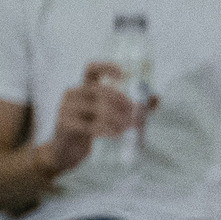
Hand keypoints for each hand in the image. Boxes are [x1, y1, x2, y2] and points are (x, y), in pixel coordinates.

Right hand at [43, 64, 155, 178]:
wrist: (66, 151)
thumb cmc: (89, 130)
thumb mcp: (107, 116)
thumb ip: (130, 106)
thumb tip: (156, 99)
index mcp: (83, 87)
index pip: (91, 69)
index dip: (107, 68)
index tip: (124, 77)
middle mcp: (72, 94)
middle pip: (100, 90)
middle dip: (121, 101)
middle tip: (134, 113)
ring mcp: (65, 108)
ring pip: (96, 109)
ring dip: (116, 118)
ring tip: (127, 127)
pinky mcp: (64, 124)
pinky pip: (89, 125)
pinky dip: (105, 130)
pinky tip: (115, 134)